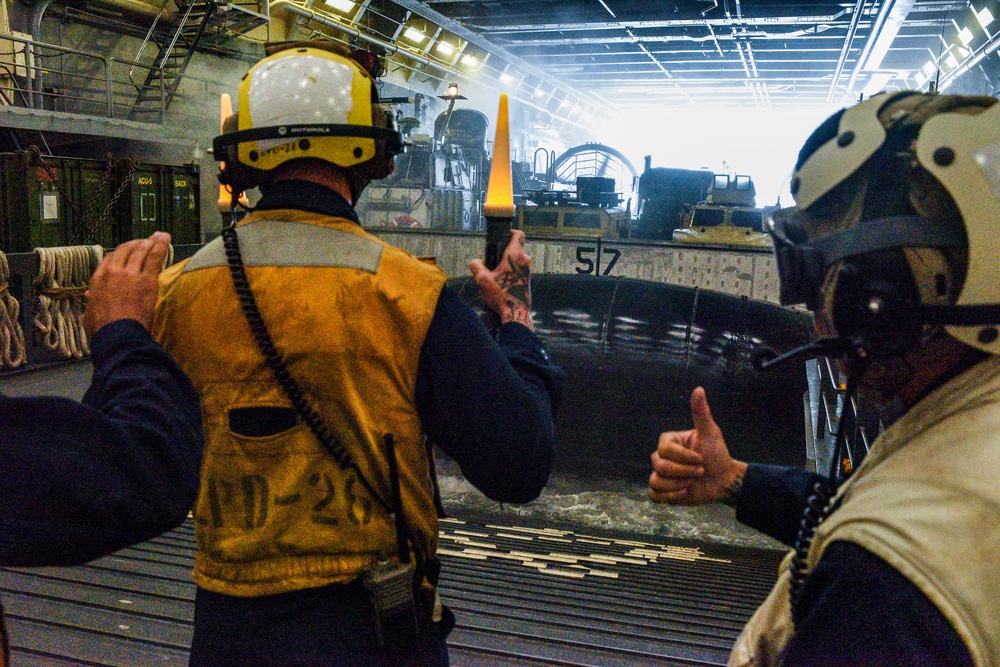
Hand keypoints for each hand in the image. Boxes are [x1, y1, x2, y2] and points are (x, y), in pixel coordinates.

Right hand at [83, 232, 171, 336]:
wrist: (117, 334)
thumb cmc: (102, 328)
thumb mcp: (89, 312)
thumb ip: (92, 300)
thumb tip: (89, 296)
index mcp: (98, 278)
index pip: (110, 258)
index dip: (121, 253)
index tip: (129, 252)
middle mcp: (113, 271)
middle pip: (126, 250)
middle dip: (137, 243)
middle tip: (146, 240)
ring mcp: (131, 273)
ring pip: (141, 251)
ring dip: (151, 242)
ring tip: (159, 236)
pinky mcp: (147, 279)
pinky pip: (155, 257)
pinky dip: (161, 245)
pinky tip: (166, 238)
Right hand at [469, 229, 532, 329]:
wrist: (515, 313)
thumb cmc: (501, 295)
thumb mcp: (482, 279)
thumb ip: (476, 265)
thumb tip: (477, 262)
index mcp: (515, 255)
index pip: (518, 234)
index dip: (509, 232)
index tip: (500, 237)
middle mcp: (525, 260)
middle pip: (514, 247)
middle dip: (502, 251)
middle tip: (491, 261)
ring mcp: (528, 270)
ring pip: (515, 259)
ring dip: (505, 263)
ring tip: (494, 275)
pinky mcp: (527, 279)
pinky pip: (517, 269)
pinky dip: (509, 271)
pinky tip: (500, 282)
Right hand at [649, 386, 747, 505]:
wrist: (724, 480)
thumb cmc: (717, 454)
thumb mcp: (710, 433)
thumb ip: (701, 412)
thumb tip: (698, 388)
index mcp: (669, 442)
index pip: (664, 449)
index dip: (683, 457)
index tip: (701, 459)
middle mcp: (661, 457)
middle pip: (659, 465)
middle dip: (684, 471)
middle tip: (700, 471)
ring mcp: (661, 474)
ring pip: (656, 481)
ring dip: (678, 485)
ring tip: (692, 482)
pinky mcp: (663, 491)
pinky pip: (654, 495)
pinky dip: (669, 497)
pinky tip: (684, 493)